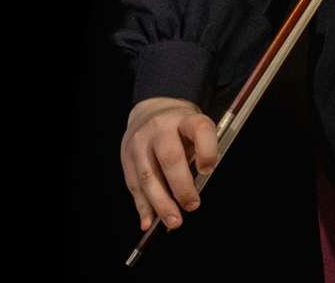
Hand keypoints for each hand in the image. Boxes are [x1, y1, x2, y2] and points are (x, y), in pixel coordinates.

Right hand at [120, 97, 218, 231]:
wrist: (149, 112)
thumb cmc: (180, 128)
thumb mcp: (195, 130)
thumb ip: (200, 152)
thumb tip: (201, 184)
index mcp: (185, 119)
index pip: (200, 130)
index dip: (207, 151)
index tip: (208, 170)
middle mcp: (160, 128)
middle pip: (169, 157)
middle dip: (181, 186)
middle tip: (192, 205)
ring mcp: (139, 142)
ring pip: (148, 176)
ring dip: (161, 203)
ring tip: (174, 221)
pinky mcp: (126, 157)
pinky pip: (134, 185)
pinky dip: (142, 207)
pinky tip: (149, 222)